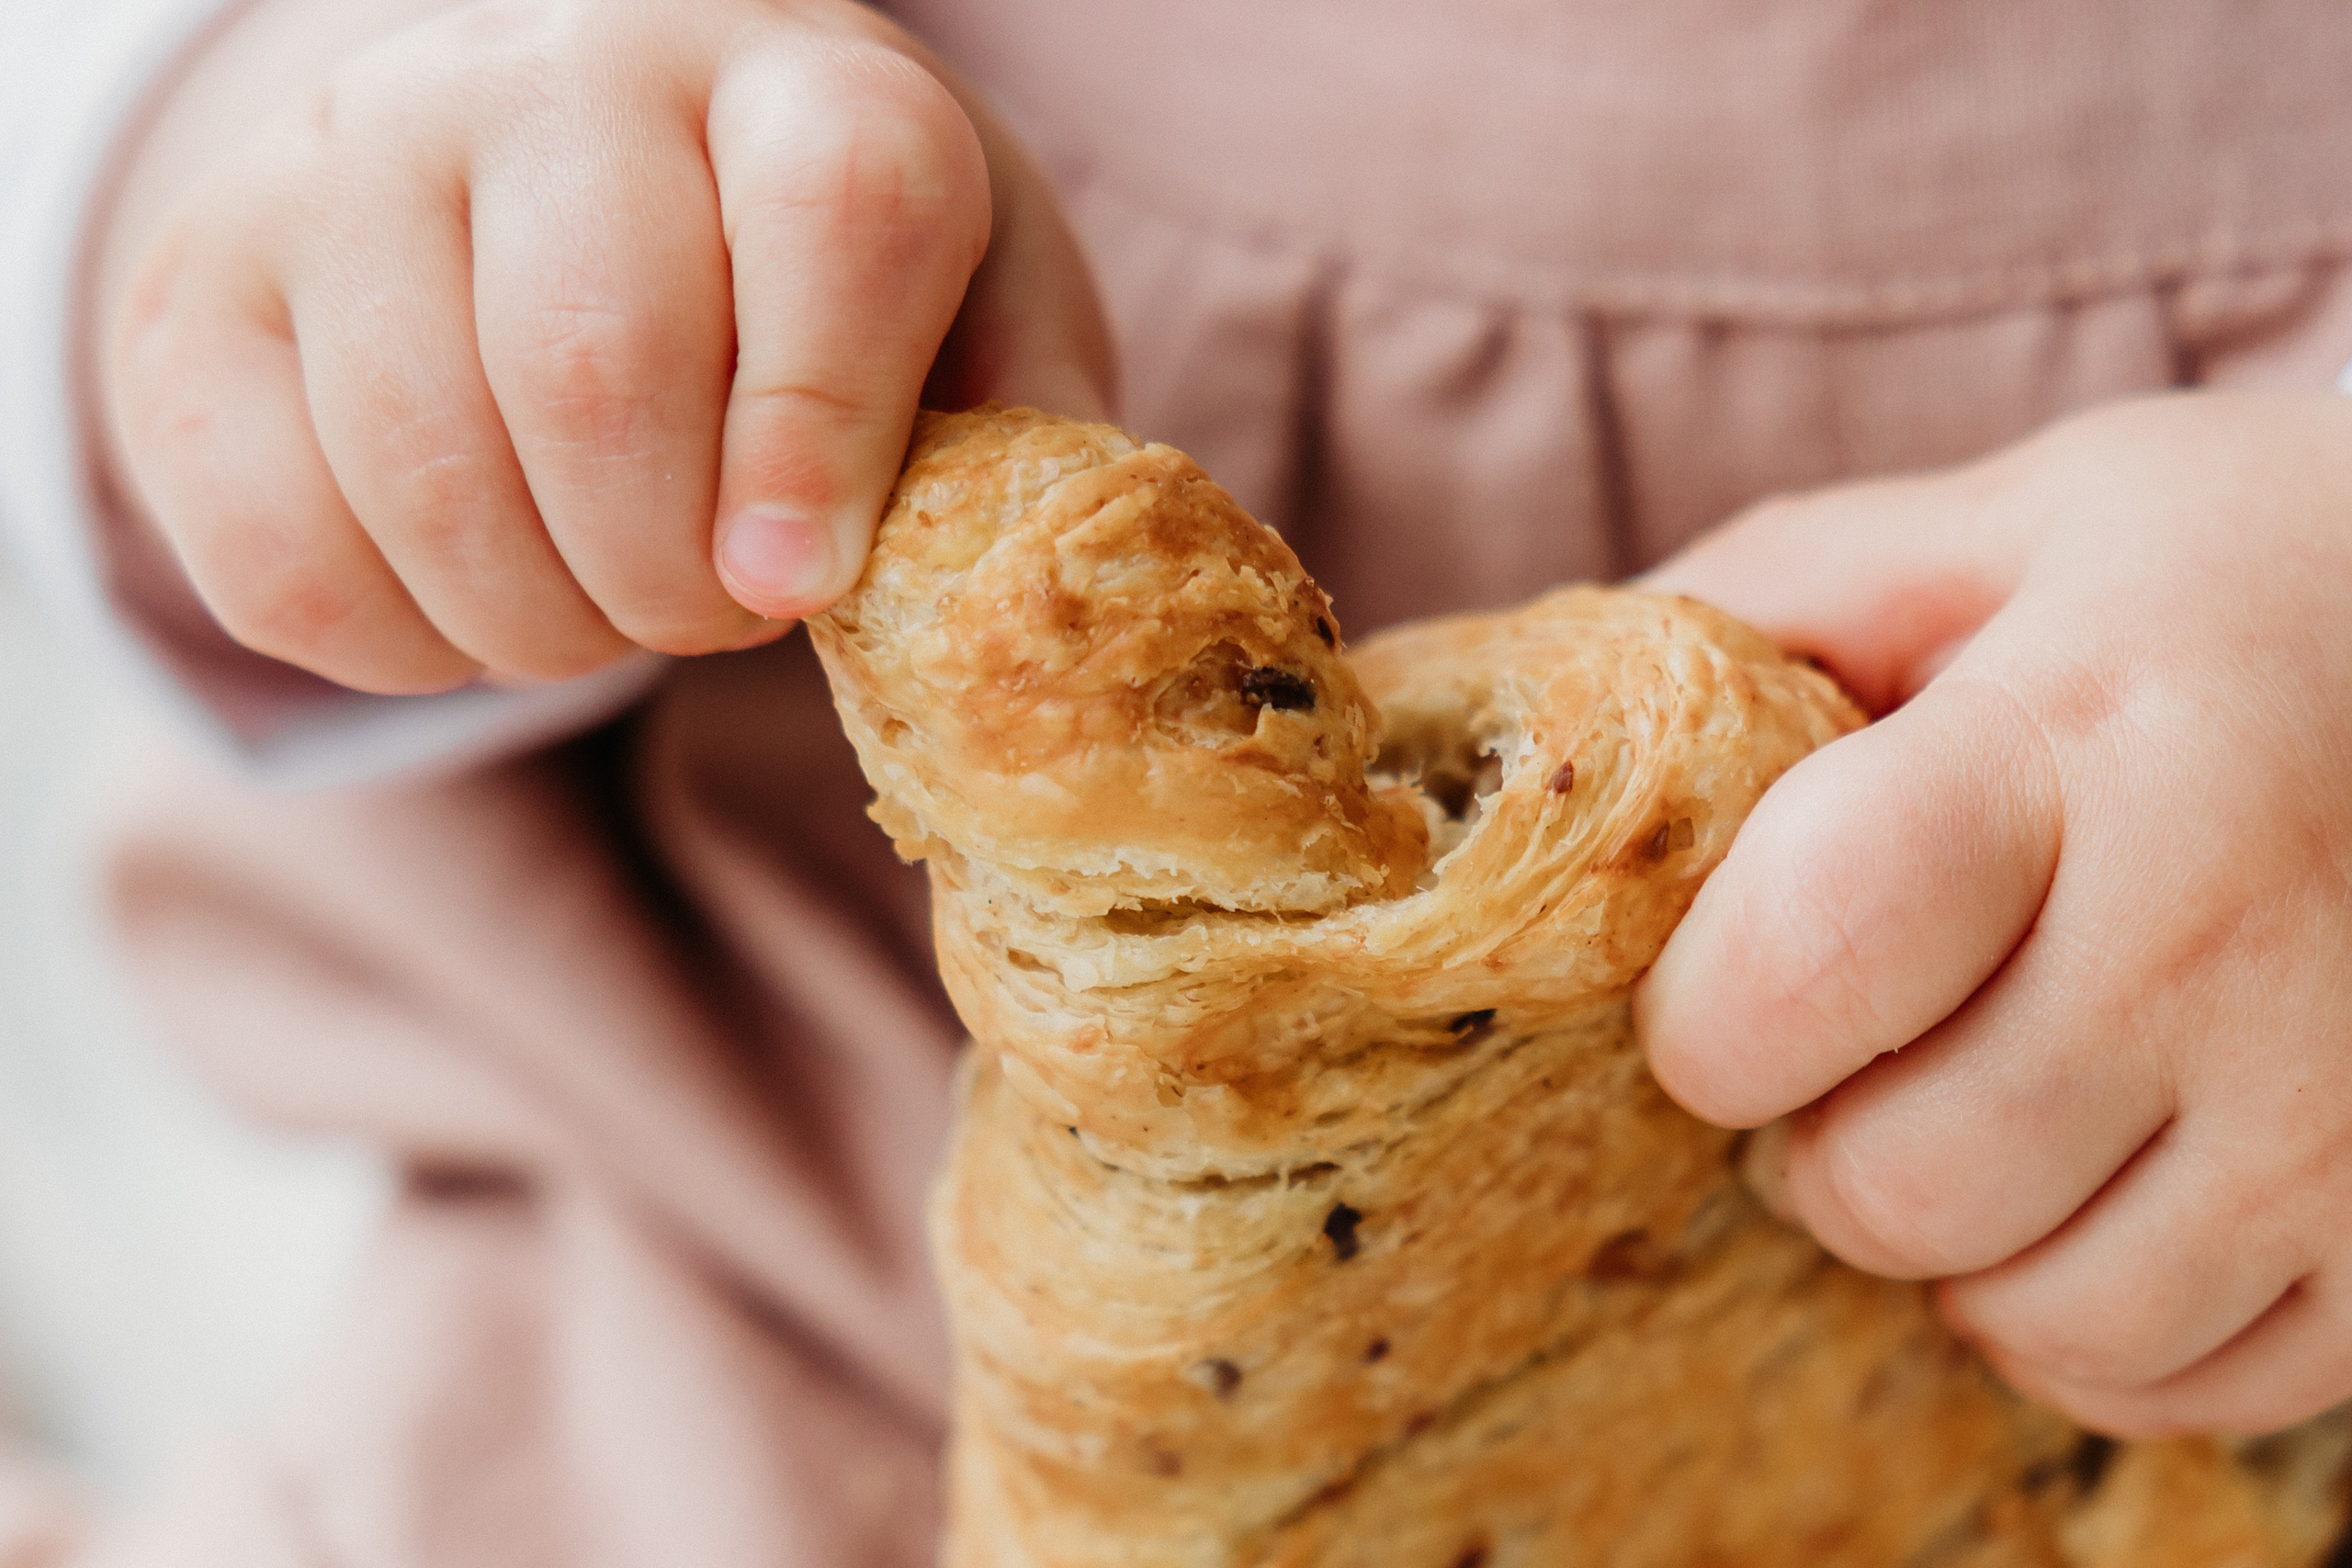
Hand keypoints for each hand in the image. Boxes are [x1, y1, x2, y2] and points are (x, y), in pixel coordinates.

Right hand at [97, 0, 1110, 692]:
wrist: (567, 159)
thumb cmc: (810, 271)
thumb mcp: (969, 314)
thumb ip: (1019, 438)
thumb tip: (1016, 617)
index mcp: (795, 75)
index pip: (832, 218)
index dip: (822, 436)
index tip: (799, 590)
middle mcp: (551, 72)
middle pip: (597, 364)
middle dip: (670, 579)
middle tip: (712, 617)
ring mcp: (345, 165)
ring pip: (425, 472)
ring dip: (543, 626)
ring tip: (605, 609)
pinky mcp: (198, 294)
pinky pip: (279, 553)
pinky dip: (403, 649)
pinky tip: (478, 603)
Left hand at [1635, 391, 2351, 1436]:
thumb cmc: (2231, 580)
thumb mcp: (2004, 526)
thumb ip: (1769, 606)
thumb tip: (1534, 705)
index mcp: (2087, 737)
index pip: (1812, 951)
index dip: (1706, 1015)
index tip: (1711, 992)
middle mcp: (2229, 938)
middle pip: (1896, 1180)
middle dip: (1804, 1141)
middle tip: (1838, 1054)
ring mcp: (2339, 1108)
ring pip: (2028, 1312)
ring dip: (1939, 1241)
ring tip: (1963, 1110)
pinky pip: (2164, 1378)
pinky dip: (2072, 1318)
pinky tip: (2080, 1190)